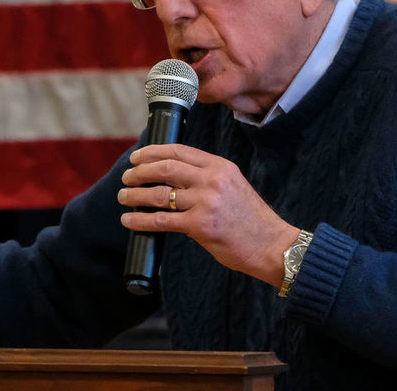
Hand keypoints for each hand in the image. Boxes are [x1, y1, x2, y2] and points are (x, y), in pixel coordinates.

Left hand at [118, 144, 299, 286]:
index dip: (152, 152)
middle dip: (139, 172)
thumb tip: (171, 177)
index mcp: (219, 166)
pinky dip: (140, 219)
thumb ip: (207, 178)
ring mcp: (206, 202)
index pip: (179, 151)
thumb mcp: (232, 185)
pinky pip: (162, 220)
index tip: (136, 157)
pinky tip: (129, 220)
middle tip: (126, 178)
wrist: (272, 245)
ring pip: (159, 193)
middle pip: (164, 168)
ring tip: (123, 197)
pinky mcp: (200, 225)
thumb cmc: (250, 219)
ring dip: (135, 195)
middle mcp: (212, 180)